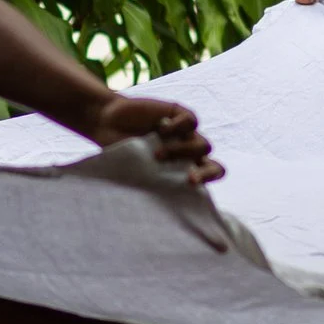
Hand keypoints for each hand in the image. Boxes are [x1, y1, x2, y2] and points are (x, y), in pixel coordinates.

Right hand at [90, 95, 222, 184]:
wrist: (107, 121)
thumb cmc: (121, 152)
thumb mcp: (137, 173)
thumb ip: (155, 185)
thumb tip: (166, 209)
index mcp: (184, 171)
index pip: (207, 182)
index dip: (208, 187)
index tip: (190, 189)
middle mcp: (189, 155)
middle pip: (215, 167)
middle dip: (206, 175)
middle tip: (189, 180)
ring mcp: (186, 135)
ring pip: (204, 146)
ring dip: (183, 152)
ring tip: (157, 155)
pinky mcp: (179, 114)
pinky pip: (192, 121)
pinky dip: (179, 127)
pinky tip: (161, 130)